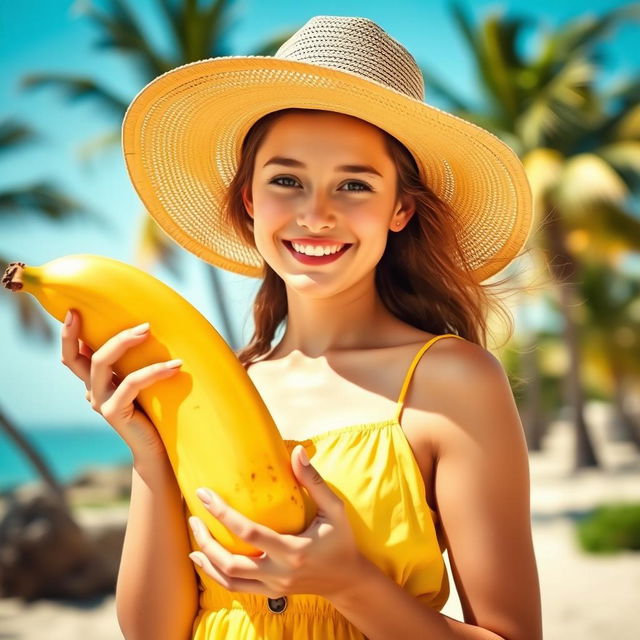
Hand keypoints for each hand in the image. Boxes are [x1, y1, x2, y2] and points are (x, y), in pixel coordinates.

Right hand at [60, 308, 181, 460]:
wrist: (157, 450)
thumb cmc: (156, 412)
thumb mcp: (142, 384)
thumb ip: (137, 363)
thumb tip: (152, 330)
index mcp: (96, 382)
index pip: (72, 356)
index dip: (68, 335)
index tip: (74, 310)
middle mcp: (92, 391)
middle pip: (76, 357)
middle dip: (90, 330)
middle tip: (117, 313)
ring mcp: (100, 402)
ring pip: (101, 363)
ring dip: (124, 342)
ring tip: (148, 329)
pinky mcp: (113, 412)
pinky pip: (130, 383)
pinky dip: (154, 371)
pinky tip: (175, 365)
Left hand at [187, 444, 364, 599]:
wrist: (347, 580)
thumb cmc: (341, 539)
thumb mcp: (334, 509)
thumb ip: (314, 481)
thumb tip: (298, 451)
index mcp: (294, 549)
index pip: (249, 533)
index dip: (223, 513)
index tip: (204, 495)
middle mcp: (280, 572)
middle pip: (231, 563)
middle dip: (206, 540)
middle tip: (193, 517)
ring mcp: (273, 587)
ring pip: (229, 580)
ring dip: (207, 559)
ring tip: (193, 538)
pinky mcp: (270, 593)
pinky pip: (236, 588)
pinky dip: (215, 574)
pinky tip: (204, 559)